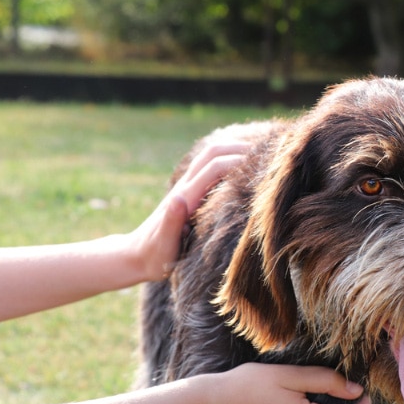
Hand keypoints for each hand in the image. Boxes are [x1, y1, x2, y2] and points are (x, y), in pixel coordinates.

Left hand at [129, 139, 251, 281]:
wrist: (135, 255)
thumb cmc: (153, 255)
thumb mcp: (163, 244)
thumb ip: (171, 221)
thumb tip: (179, 197)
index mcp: (185, 197)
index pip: (215, 168)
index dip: (239, 162)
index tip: (263, 167)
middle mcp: (185, 186)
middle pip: (213, 152)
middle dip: (240, 148)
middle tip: (268, 153)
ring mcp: (186, 186)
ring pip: (211, 155)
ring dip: (234, 149)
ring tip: (260, 154)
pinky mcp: (188, 191)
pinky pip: (209, 165)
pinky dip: (227, 158)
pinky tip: (243, 166)